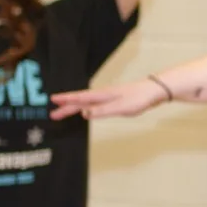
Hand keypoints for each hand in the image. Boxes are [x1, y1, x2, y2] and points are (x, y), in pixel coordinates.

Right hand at [50, 78, 169, 119]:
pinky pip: (95, 104)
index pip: (80, 98)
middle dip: (66, 107)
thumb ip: (102, 111)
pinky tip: (86, 110)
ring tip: (63, 112)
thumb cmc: (139, 98)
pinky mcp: (115, 100)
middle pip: (81, 102)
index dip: (66, 100)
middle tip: (53, 114)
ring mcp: (109, 97)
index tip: (52, 101)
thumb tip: (83, 114)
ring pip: (87, 103)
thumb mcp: (121, 107)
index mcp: (102, 95)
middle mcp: (103, 95)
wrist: (154, 92)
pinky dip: (86, 107)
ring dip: (75, 107)